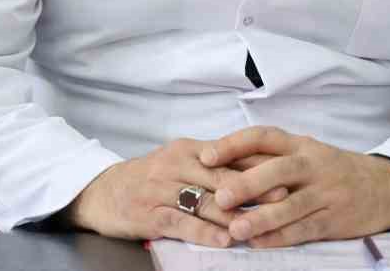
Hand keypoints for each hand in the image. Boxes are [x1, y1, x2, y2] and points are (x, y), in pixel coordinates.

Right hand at [61, 138, 287, 245]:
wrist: (102, 192)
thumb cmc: (150, 178)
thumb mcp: (182, 163)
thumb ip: (215, 166)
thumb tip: (261, 170)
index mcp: (189, 149)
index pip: (229, 154)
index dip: (258, 165)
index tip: (287, 174)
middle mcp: (175, 164)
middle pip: (221, 176)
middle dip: (254, 189)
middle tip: (283, 199)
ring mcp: (160, 189)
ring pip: (203, 201)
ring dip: (233, 214)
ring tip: (258, 225)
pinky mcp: (149, 214)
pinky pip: (181, 222)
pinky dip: (204, 232)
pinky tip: (223, 240)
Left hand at [200, 126, 389, 246]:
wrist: (385, 187)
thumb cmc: (332, 170)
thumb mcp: (306, 154)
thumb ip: (270, 158)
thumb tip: (221, 166)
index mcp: (300, 145)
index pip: (264, 136)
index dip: (234, 144)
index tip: (206, 155)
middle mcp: (313, 164)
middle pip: (278, 170)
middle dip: (247, 183)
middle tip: (220, 197)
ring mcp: (326, 192)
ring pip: (291, 204)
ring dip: (262, 217)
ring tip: (236, 229)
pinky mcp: (335, 219)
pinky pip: (305, 228)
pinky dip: (282, 237)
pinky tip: (261, 243)